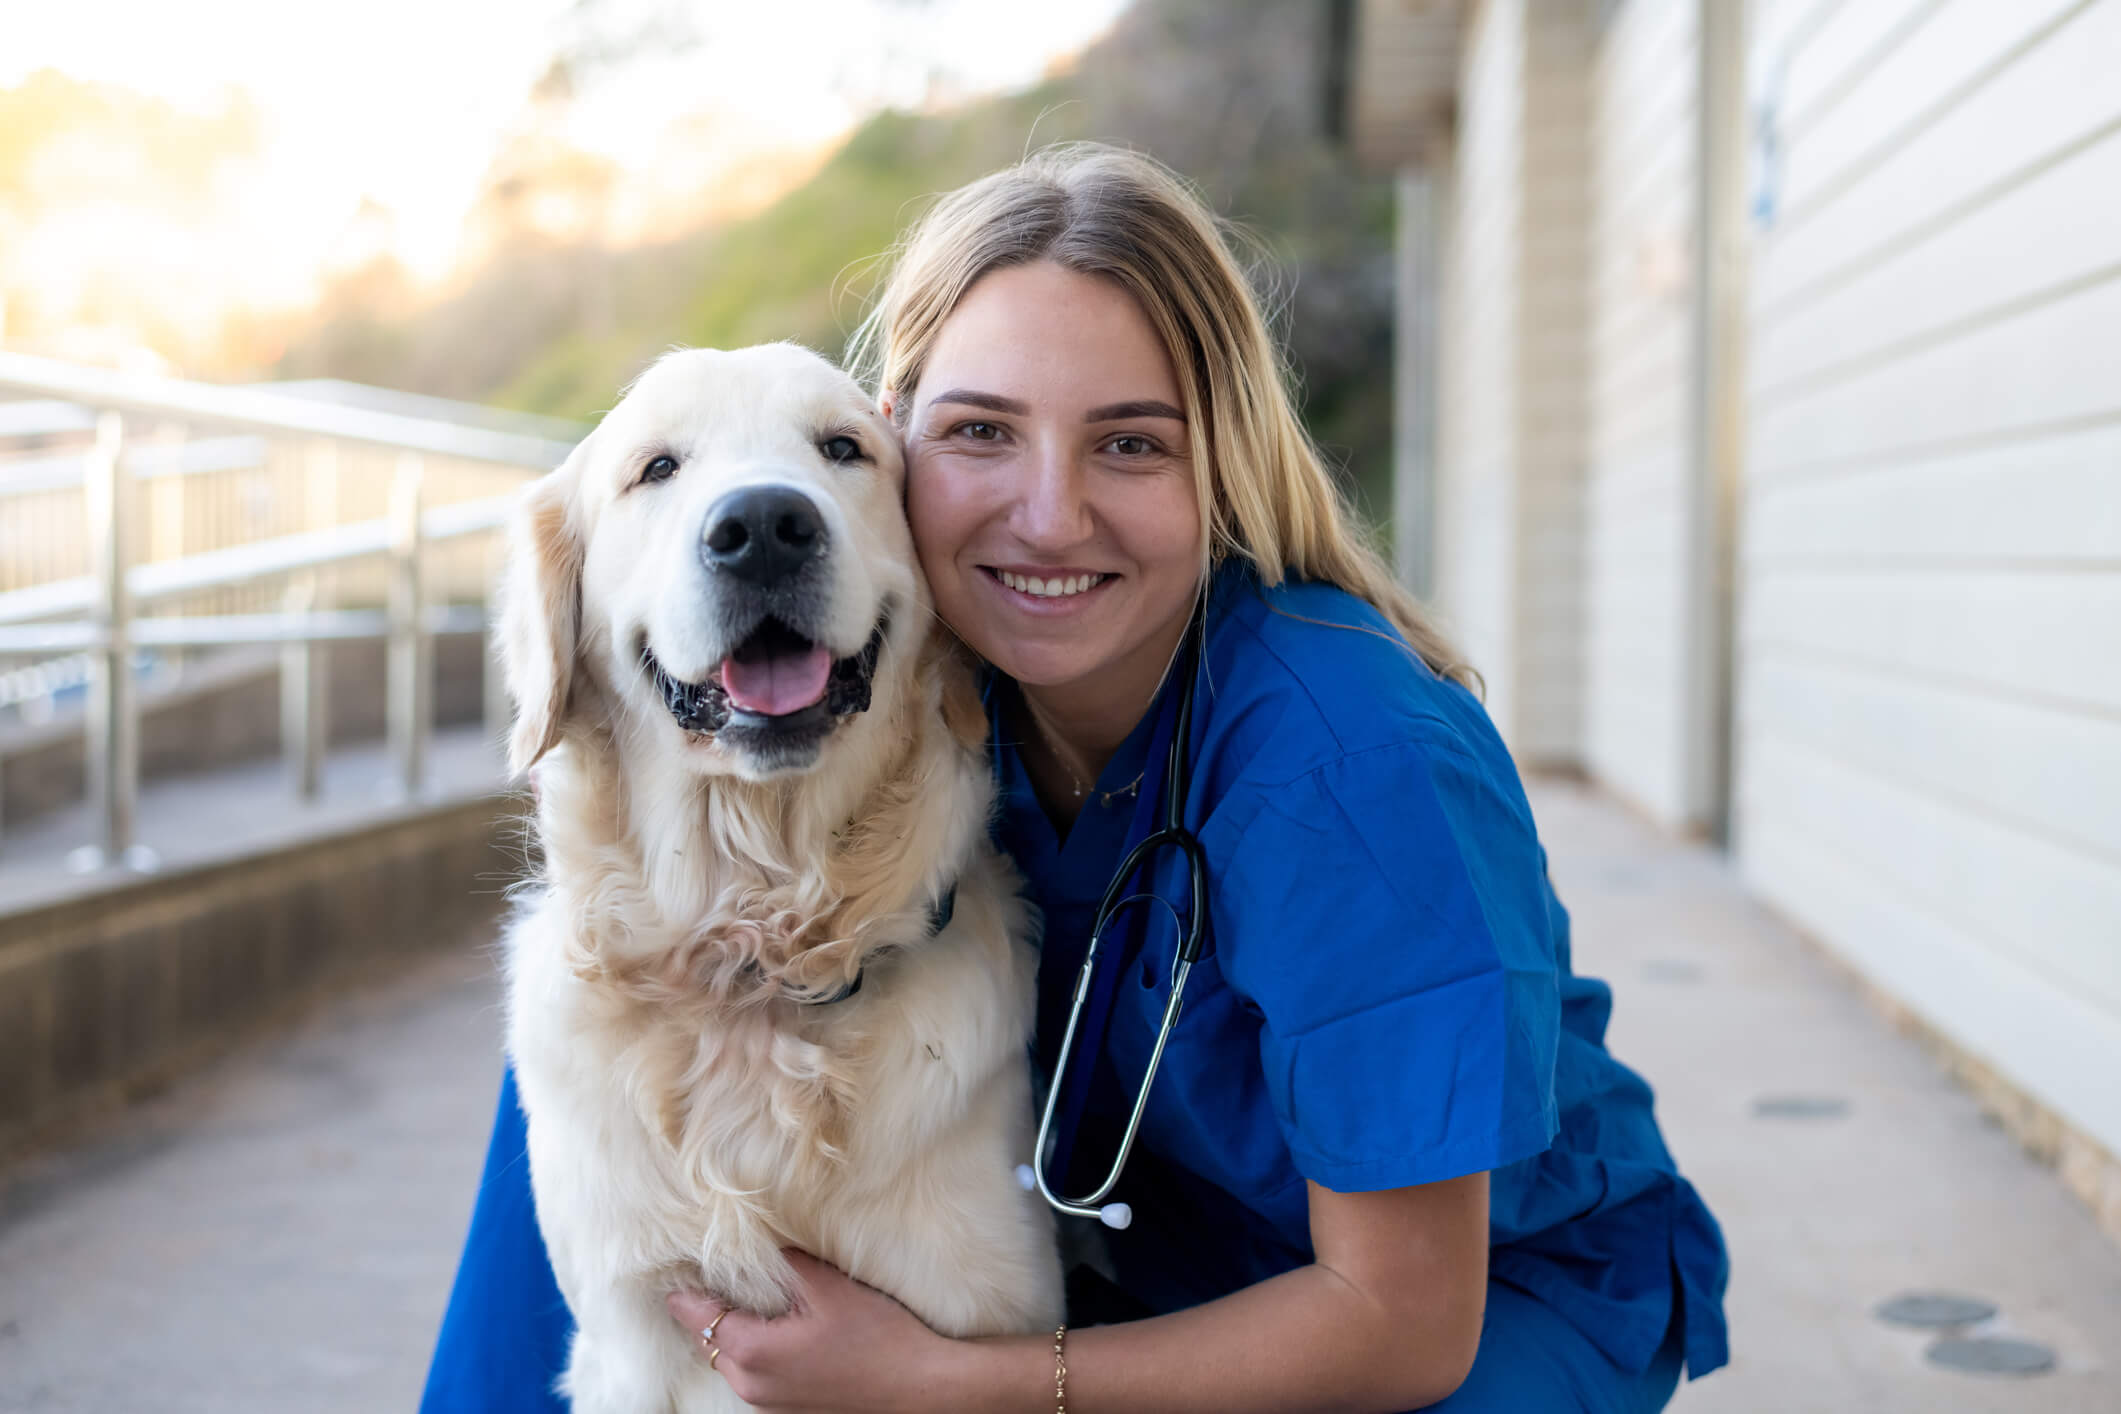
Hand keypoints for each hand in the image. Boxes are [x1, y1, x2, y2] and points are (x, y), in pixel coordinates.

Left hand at [669, 1250, 960, 1412]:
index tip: (672, 1276)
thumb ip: (790, 1262)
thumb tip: (767, 1240)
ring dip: (730, 1334)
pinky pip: (753, 1377)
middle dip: (704, 1314)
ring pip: (731, 1363)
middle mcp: (752, 1384)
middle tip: (705, 1281)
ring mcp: (770, 1403)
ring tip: (738, 1302)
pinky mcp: (790, 1409)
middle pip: (710, 1343)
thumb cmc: (878, 1338)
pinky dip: (751, 1353)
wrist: (919, 1389)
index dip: (683, 1296)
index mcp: (754, 1352)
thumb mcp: (831, 1288)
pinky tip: (772, 1332)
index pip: (699, 1319)